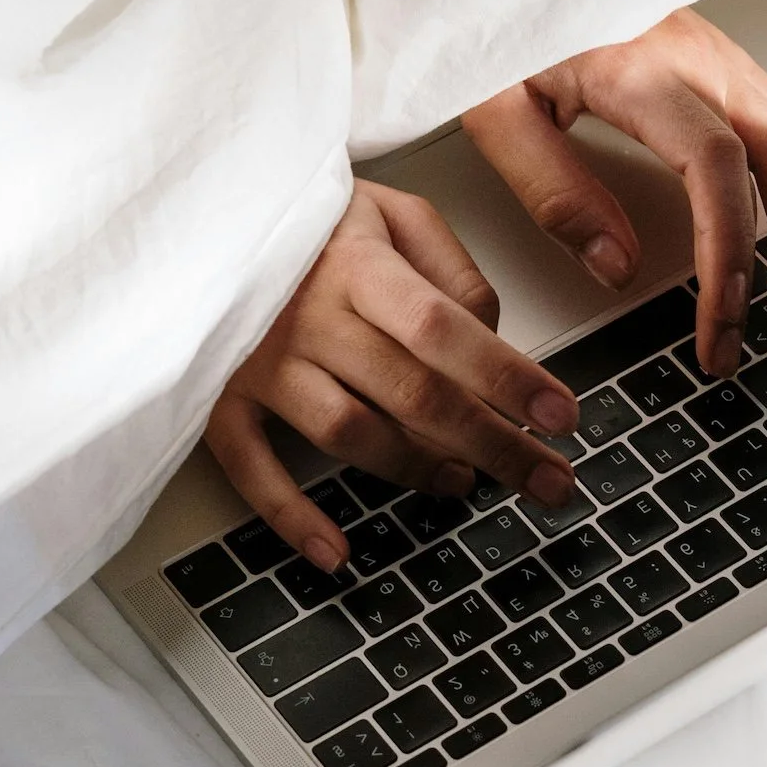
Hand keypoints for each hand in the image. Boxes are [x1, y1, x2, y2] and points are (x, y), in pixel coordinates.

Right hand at [205, 182, 580, 572]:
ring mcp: (258, 361)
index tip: (561, 415)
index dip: (506, 376)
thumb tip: (497, 344)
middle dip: (493, 445)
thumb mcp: (395, 214)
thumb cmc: (316, 221)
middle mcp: (308, 315)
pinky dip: (291, 517)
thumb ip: (454, 273)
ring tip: (462, 481)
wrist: (204, 215)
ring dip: (415, 470)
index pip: (444, 327)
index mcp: (358, 263)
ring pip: (349, 435)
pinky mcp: (218, 396)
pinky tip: (336, 552)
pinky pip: (251, 468)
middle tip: (549, 482)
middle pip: (412, 394)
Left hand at [463, 9, 766, 377]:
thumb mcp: (492, 104)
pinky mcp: (719, 56)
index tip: (722, 314)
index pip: (713, 167)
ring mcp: (715, 52)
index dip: (728, 248)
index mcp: (638, 67)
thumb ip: (552, 187)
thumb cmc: (498, 14)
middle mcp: (692, 55)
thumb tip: (614, 265)